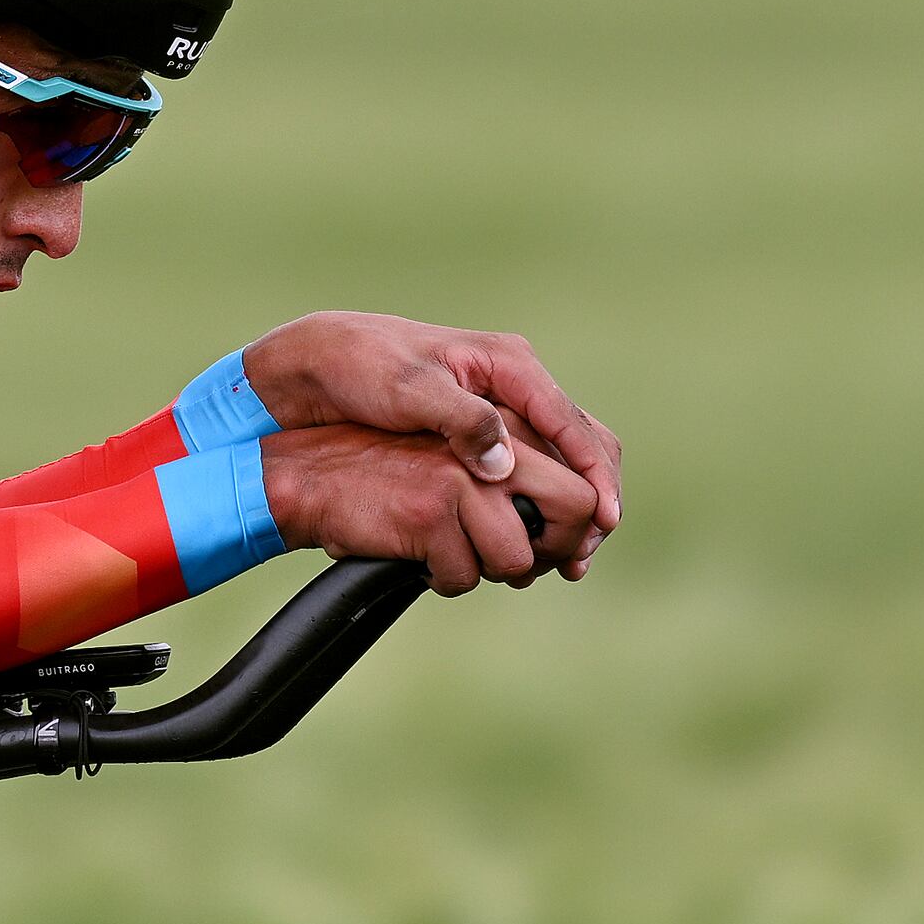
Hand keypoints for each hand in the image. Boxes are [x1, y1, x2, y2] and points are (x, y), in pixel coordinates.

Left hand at [242, 311, 622, 572]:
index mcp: (508, 365)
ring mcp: (502, 407)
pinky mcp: (482, 430)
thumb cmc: (360, 367)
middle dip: (593, 499)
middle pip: (581, 442)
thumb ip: (460, 421)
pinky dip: (539, 504)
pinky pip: (531, 469)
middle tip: (581, 555)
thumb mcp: (407, 390)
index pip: (570, 424)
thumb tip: (503, 465)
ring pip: (561, 460)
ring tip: (563, 561)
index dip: (593, 475)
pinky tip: (529, 541)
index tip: (603, 520)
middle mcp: (515, 383)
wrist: (321, 362)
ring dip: (571, 508)